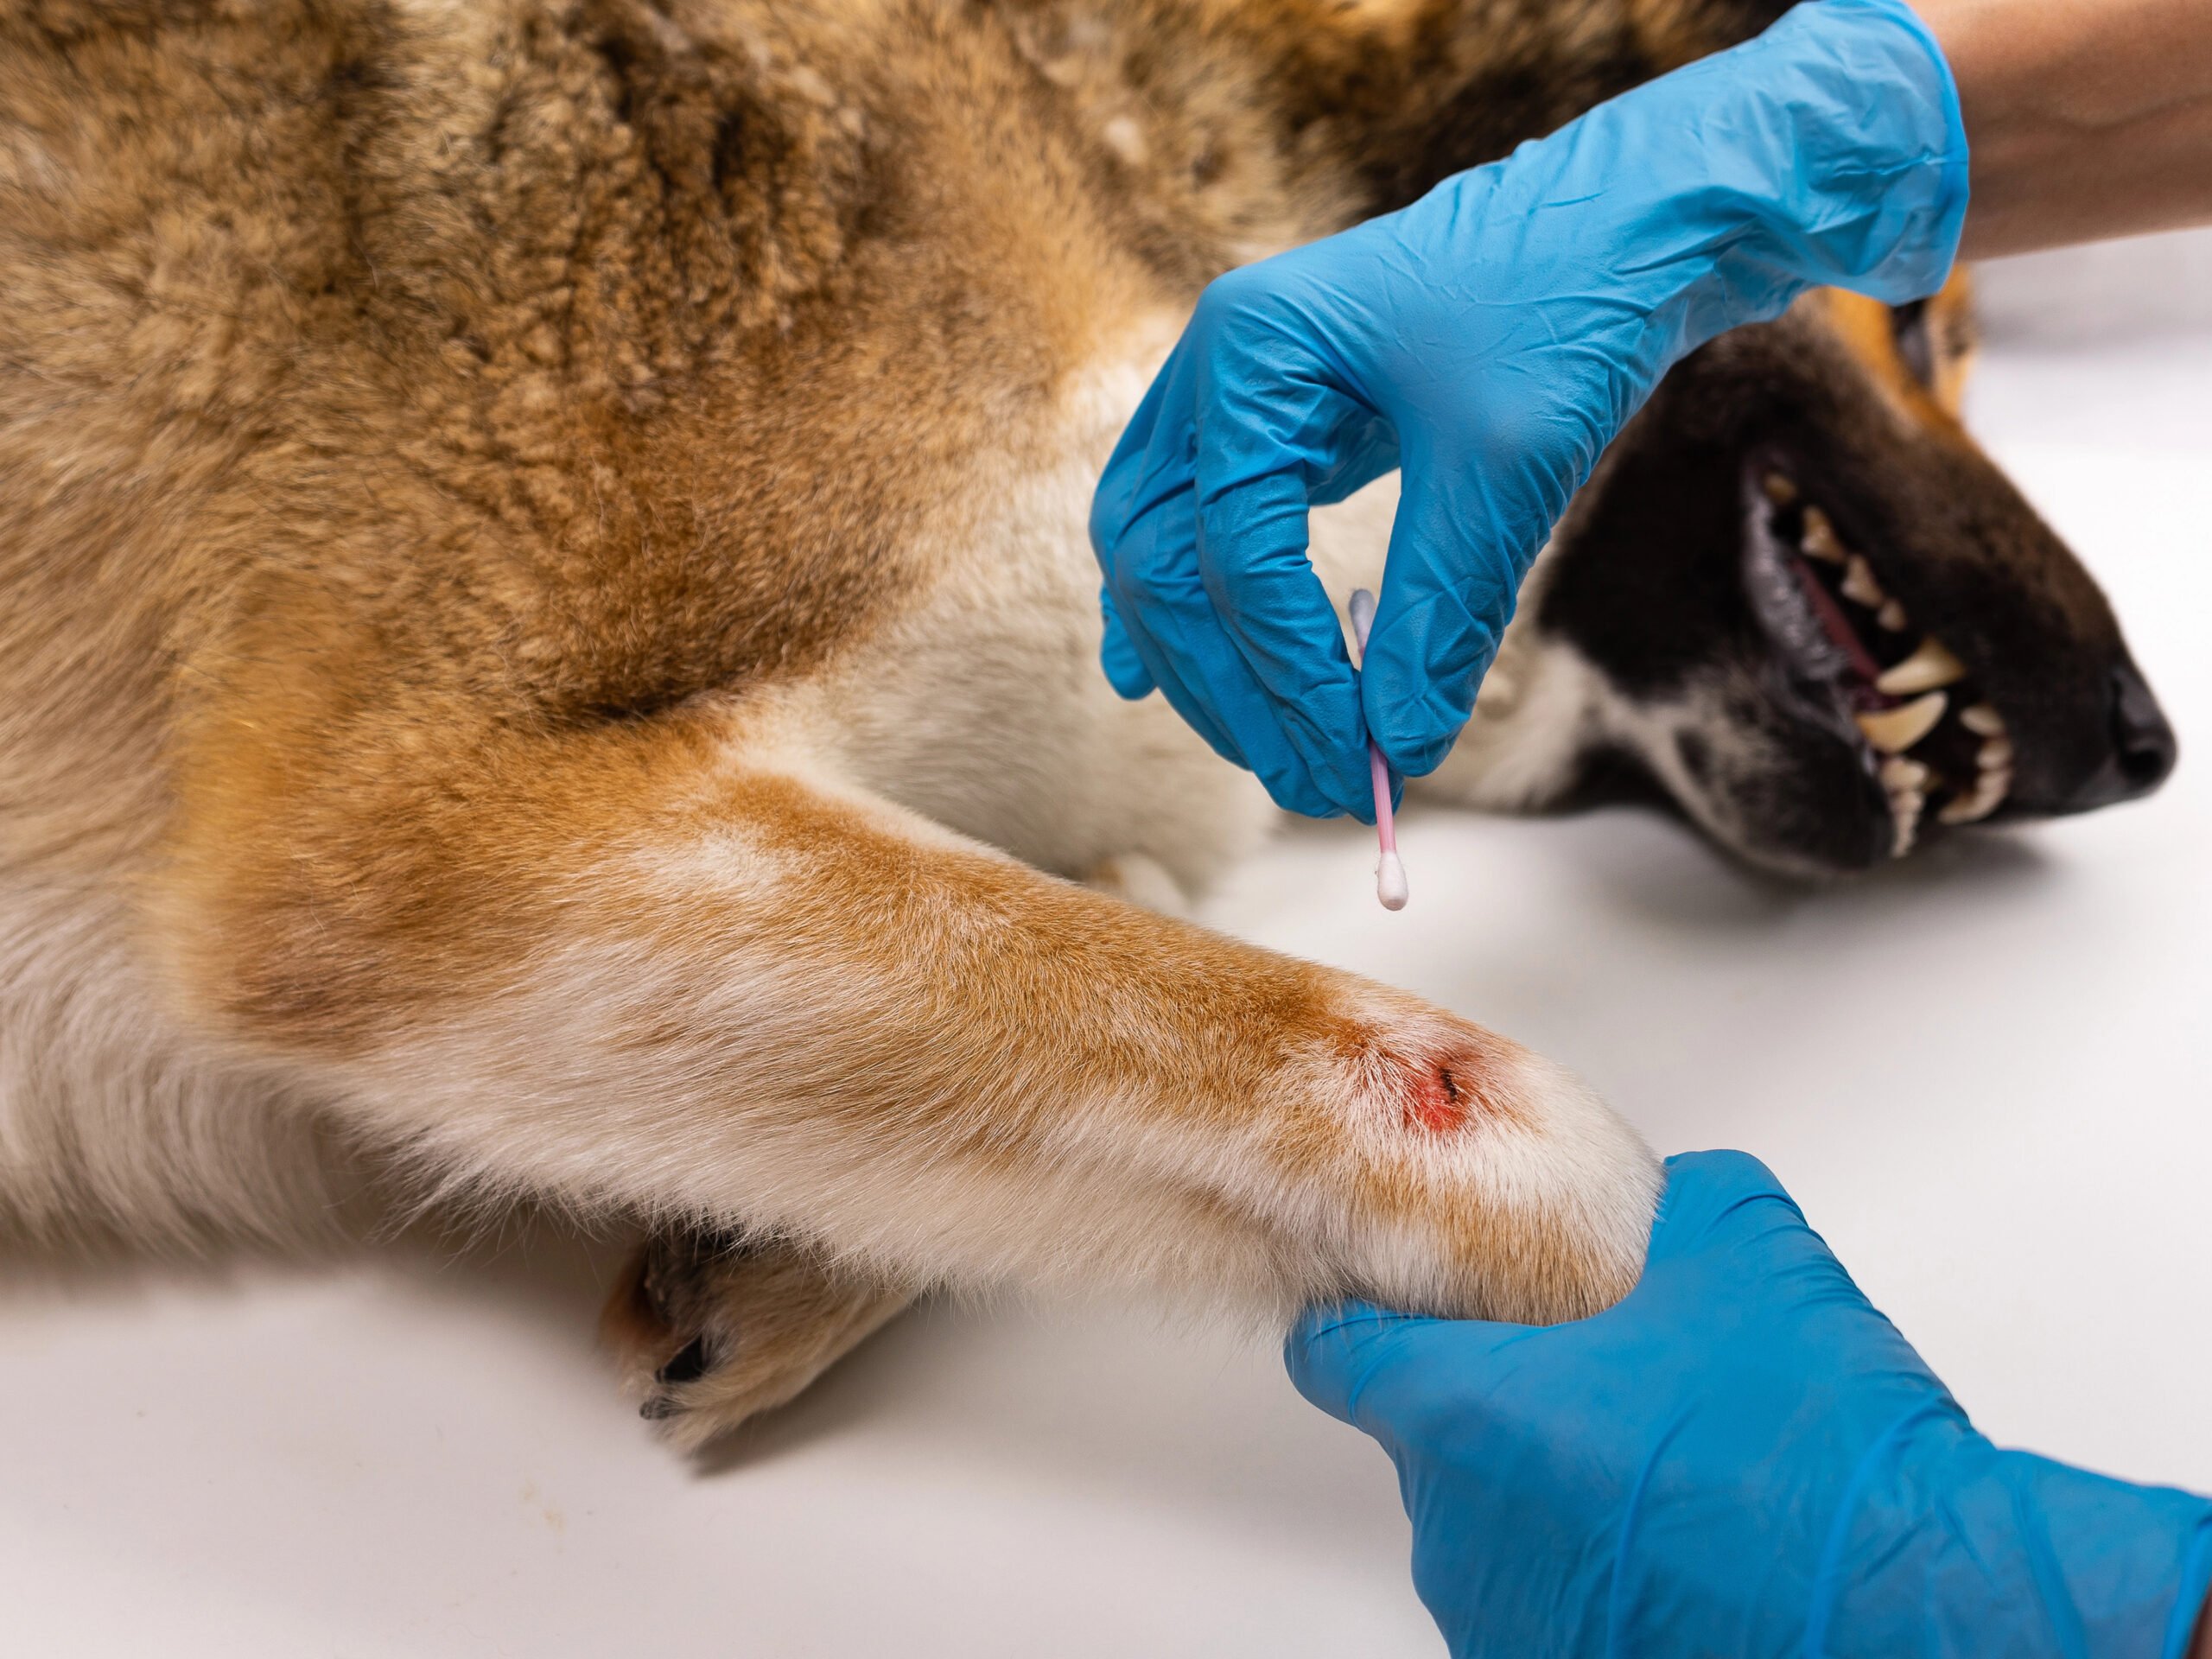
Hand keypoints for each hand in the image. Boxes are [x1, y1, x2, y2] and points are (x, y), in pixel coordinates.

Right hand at [1091, 0, 1967, 817]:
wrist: (1628, 225)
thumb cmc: (1565, 307)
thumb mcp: (1503, 470)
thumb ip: (1439, 613)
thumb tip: (1396, 750)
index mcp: (1250, 349)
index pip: (1230, 546)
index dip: (1284, 666)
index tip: (1352, 755)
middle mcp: (1214, 368)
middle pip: (1163, 560)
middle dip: (1232, 685)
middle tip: (1312, 781)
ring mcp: (1233, 396)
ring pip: (1163, 555)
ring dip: (1211, 669)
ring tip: (1277, 760)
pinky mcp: (1274, 429)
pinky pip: (1196, 534)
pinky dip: (1188, 612)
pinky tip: (1159, 679)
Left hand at [1289, 1151, 2211, 1657]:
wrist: (1922, 1607)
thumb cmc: (1819, 1450)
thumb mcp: (1746, 1254)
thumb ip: (1675, 1204)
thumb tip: (1666, 1197)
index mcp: (1466, 1412)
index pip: (1332, 1352)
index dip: (1364, 1310)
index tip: (1404, 1293)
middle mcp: (1457, 1530)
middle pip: (1429, 1437)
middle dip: (1501, 1399)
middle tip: (1604, 1374)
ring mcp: (1502, 1621)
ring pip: (1493, 1525)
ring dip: (1553, 1490)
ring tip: (1673, 1466)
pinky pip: (1545, 1601)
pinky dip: (1595, 1570)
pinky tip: (1690, 1544)